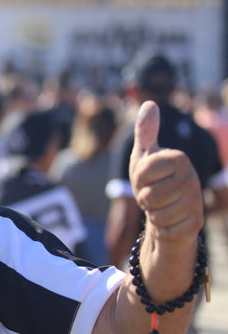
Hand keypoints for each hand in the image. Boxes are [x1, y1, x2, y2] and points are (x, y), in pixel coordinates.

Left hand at [129, 101, 203, 242]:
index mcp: (179, 158)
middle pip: (147, 196)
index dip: (137, 178)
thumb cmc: (152, 181)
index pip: (142, 172)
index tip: (145, 178)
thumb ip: (146, 132)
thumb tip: (149, 103)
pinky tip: (168, 221)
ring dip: (152, 214)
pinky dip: (161, 229)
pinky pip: (165, 230)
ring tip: (160, 206)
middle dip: (143, 199)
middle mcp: (192, 178)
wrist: (165, 211)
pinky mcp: (196, 223)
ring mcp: (196, 202)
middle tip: (152, 195)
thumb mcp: (144, 156)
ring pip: (156, 214)